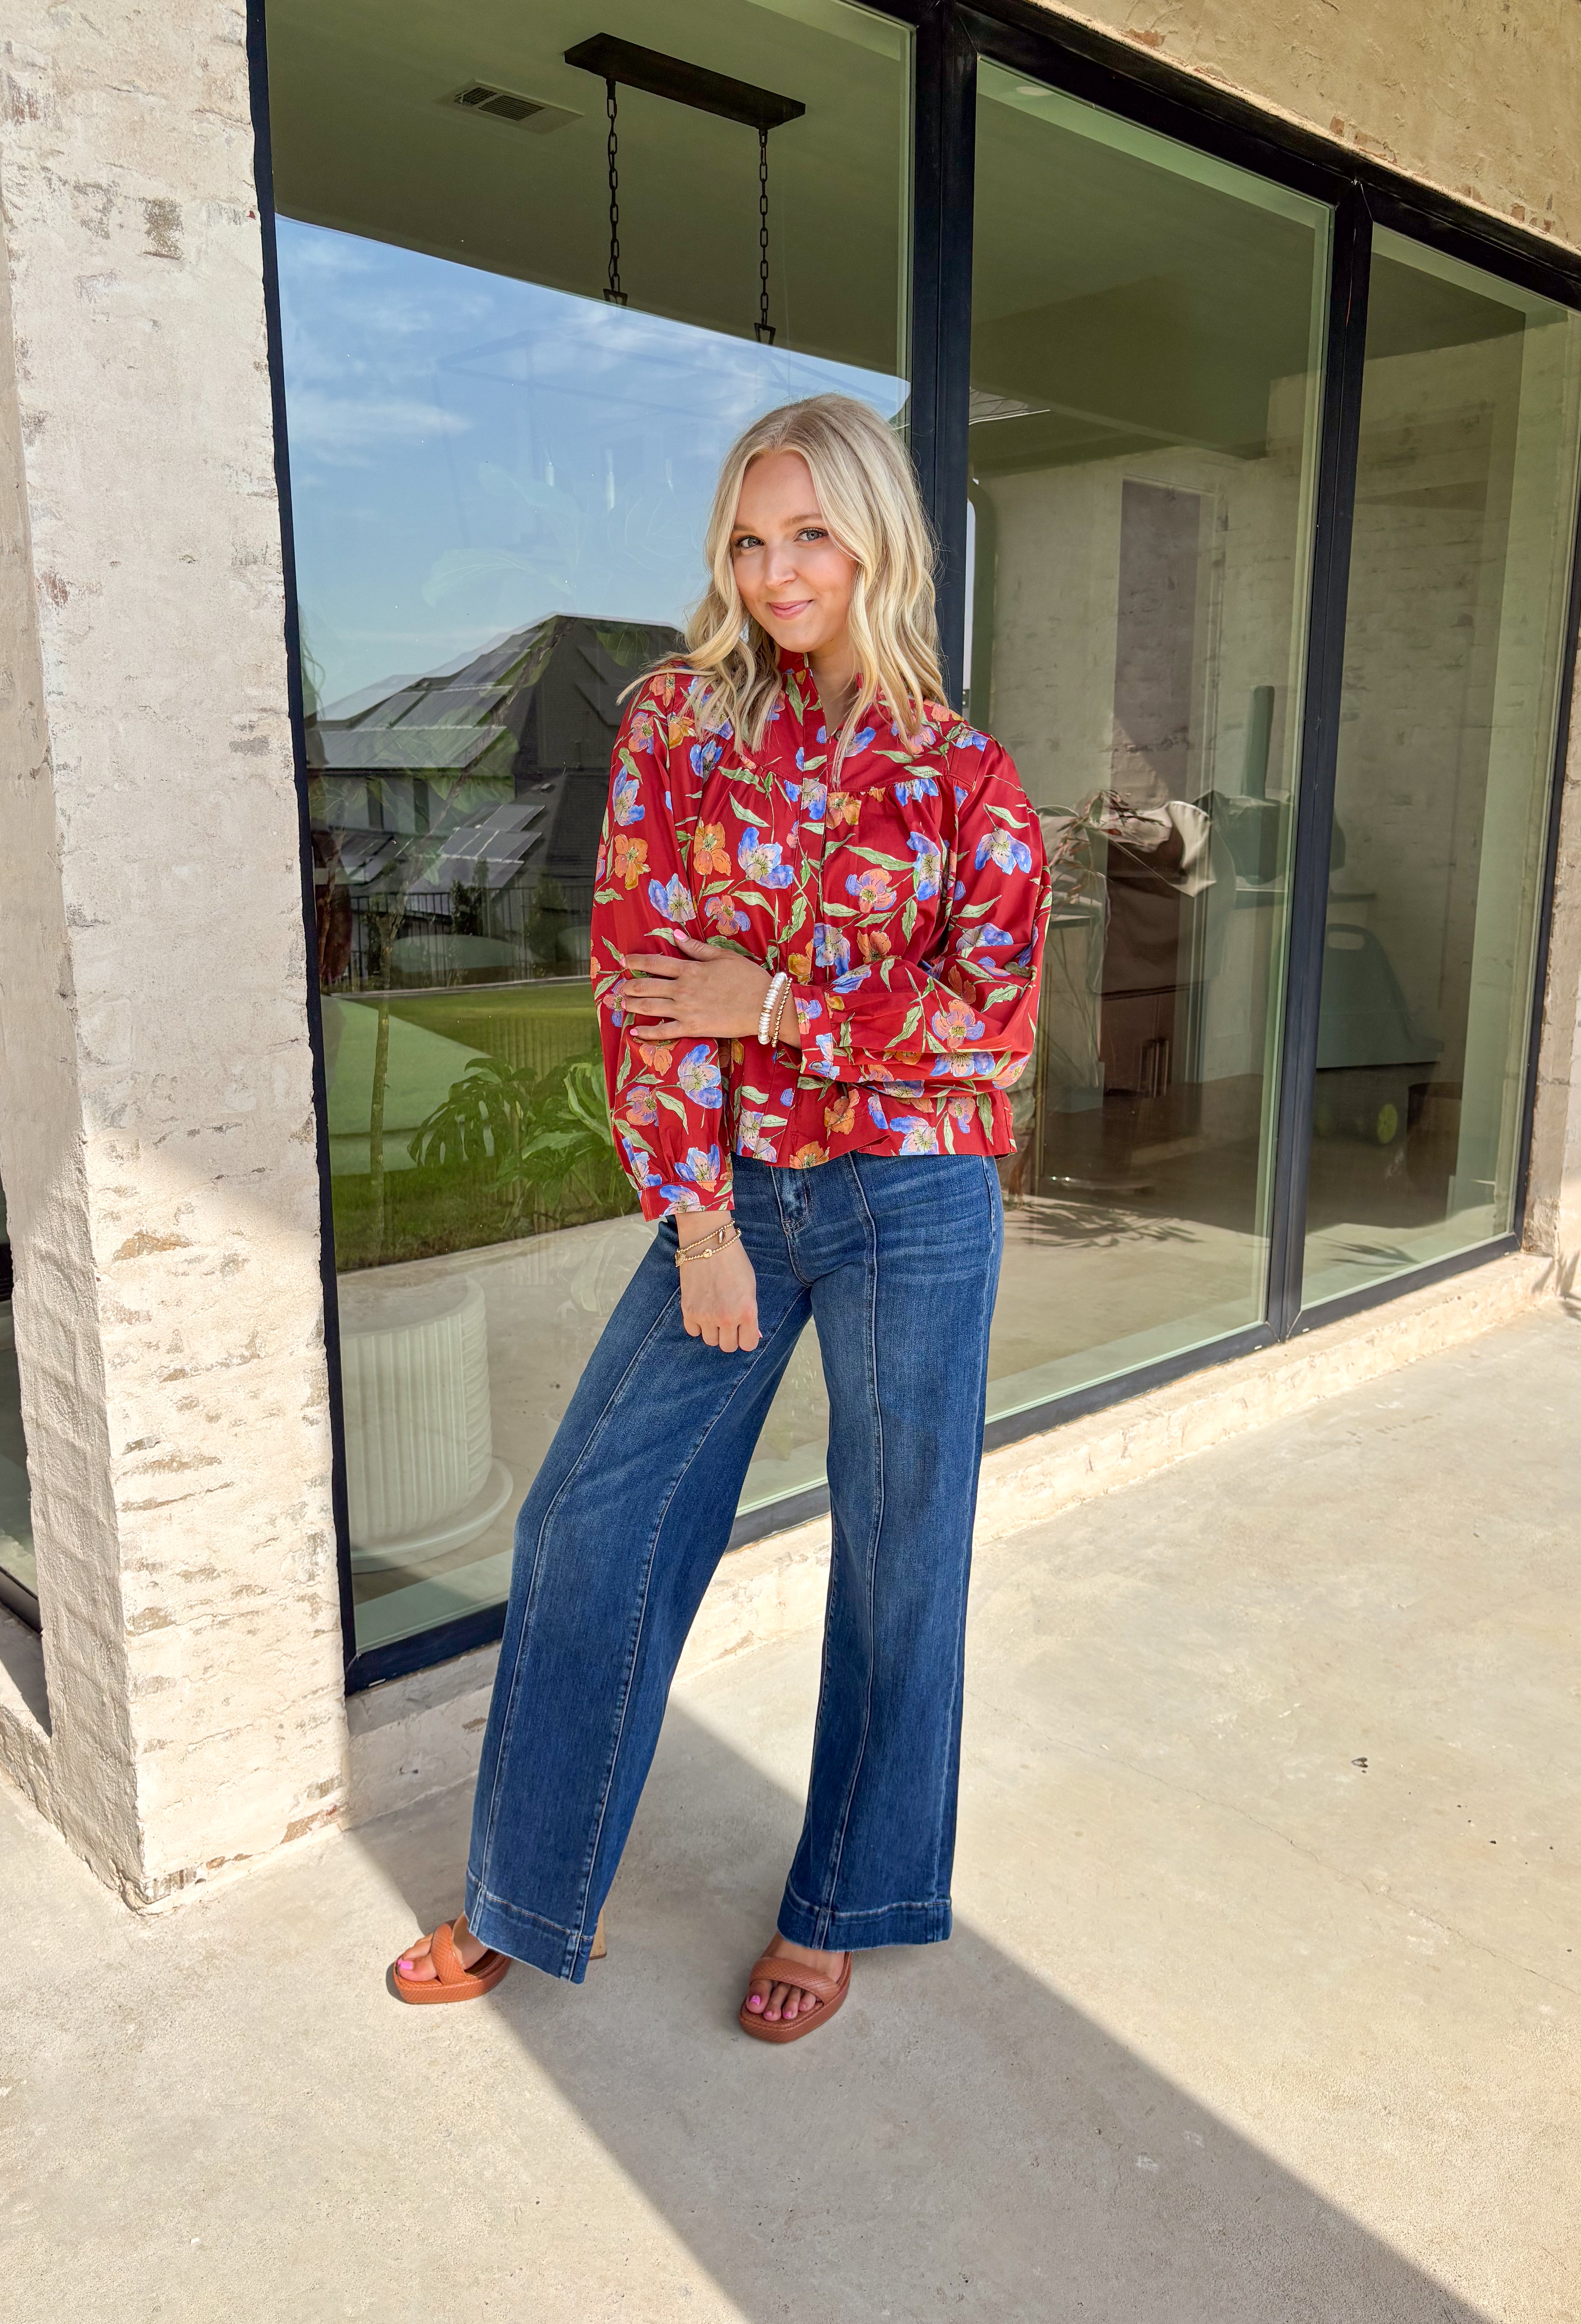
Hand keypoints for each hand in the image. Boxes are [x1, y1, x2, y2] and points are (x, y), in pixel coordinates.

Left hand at [620, 934, 799, 1044]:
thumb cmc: (747, 978)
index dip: (636, 962)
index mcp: (690, 969)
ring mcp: (685, 1010)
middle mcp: (682, 989)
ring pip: (649, 1007)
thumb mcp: (723, 956)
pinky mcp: (692, 1028)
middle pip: (646, 986)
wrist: (764, 1005)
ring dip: (632, 1005)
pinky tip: (634, 1033)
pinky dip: (647, 1033)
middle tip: (619, 987)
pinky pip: (663, 1032)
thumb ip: (696, 947)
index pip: (655, 963)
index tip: (624, 961)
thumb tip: (675, 935)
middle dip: (629, 986)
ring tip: (622, 1004)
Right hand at [677, 1211, 759, 1351]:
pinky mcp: (688, 1311)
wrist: (708, 1243)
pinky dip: (697, 1325)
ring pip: (710, 1341)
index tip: (744, 1330)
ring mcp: (705, 1316)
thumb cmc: (734, 1262)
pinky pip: (693, 1332)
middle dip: (730, 1336)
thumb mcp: (750, 1287)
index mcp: (746, 1311)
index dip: (746, 1338)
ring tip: (714, 1313)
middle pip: (727, 1346)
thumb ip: (750, 1313)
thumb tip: (751, 1334)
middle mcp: (726, 1318)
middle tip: (729, 1321)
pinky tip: (702, 1311)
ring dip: (713, 1331)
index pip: (748, 1345)